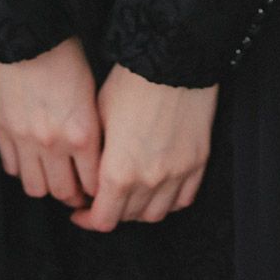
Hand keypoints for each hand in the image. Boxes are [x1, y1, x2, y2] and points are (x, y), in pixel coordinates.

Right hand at [0, 35, 101, 208]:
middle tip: (75, 186)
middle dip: (71, 194)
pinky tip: (29, 156)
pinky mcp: (2, 130)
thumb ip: (93, 130)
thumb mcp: (93, 93)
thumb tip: (97, 157)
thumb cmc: (66, 56)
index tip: (97, 188)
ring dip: (44, 184)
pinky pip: (11, 167)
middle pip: (62, 192)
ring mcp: (24, 139)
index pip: (93, 184)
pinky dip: (21, 167)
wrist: (28, 32)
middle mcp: (53, 143)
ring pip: (34, 187)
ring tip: (51, 174)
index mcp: (83, 133)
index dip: (97, 191)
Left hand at [65, 62, 217, 231]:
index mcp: (119, 172)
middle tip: (103, 198)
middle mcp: (149, 180)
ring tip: (129, 195)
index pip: (103, 219)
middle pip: (128, 217)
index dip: (88, 219)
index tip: (81, 211)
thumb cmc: (130, 82)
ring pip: (156, 213)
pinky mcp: (198, 163)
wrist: (172, 60)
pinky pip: (183, 199)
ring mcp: (177, 174)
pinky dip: (168, 200)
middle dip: (111, 211)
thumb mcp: (99, 117)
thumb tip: (91, 178)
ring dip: (139, 210)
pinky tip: (157, 189)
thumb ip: (95, 157)